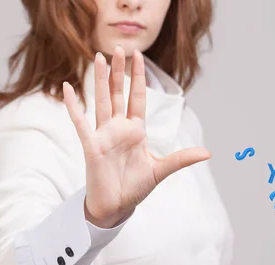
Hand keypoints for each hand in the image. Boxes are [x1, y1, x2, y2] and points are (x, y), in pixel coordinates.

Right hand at [62, 46, 211, 227]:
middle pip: (118, 94)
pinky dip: (72, 106)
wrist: (116, 206)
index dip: (138, 77)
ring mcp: (103, 135)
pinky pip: (80, 122)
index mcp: (135, 131)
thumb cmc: (135, 188)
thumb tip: (208, 153)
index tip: (138, 56)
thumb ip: (181, 158)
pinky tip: (66, 89)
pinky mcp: (91, 145)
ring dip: (100, 80)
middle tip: (119, 48)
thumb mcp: (160, 170)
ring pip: (101, 101)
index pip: (137, 98)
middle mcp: (118, 129)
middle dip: (119, 72)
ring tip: (98, 57)